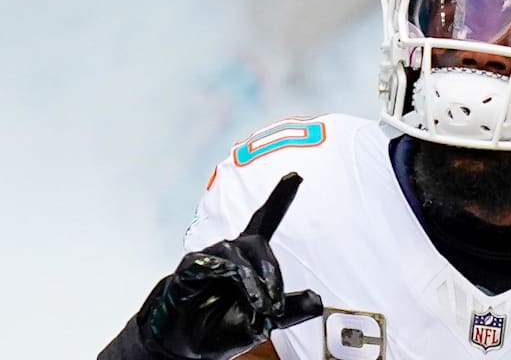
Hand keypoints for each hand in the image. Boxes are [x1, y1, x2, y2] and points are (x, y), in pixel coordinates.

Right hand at [138, 172, 322, 359]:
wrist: (186, 347)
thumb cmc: (222, 328)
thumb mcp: (263, 322)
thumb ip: (289, 312)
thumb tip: (317, 300)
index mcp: (250, 260)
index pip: (266, 221)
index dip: (280, 198)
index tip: (296, 175)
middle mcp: (231, 253)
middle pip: (257, 241)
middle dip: (271, 270)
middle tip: (276, 301)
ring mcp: (209, 258)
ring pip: (237, 253)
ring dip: (252, 278)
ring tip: (259, 304)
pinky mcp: (189, 268)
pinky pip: (207, 261)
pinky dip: (223, 271)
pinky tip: (229, 280)